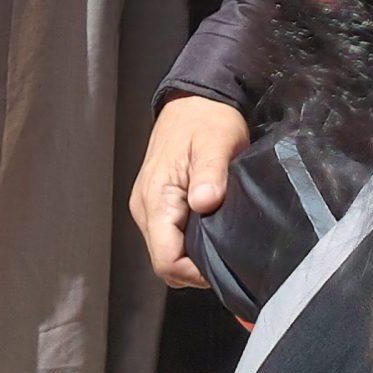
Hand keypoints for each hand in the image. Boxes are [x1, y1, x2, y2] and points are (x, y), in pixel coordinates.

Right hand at [129, 95, 250, 287]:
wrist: (195, 100)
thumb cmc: (207, 119)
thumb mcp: (217, 142)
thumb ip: (211, 174)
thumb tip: (205, 203)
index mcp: (156, 197)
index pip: (166, 260)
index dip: (195, 272)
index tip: (223, 263)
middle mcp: (144, 207)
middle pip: (165, 261)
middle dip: (196, 267)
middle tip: (228, 252)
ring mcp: (148, 206)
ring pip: (167, 252)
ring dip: (193, 254)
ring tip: (221, 238)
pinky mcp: (156, 204)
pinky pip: (169, 237)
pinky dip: (189, 242)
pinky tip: (210, 228)